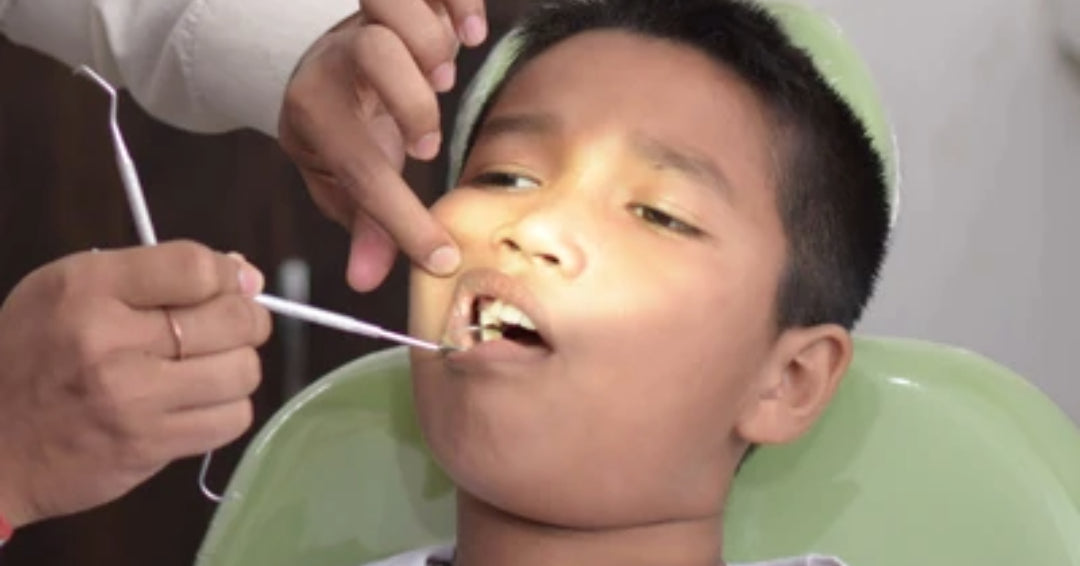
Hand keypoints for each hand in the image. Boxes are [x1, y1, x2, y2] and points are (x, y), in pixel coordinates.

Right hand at [0, 241, 269, 527]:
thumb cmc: (31, 358)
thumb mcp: (68, 293)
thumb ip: (154, 275)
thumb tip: (241, 270)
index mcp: (86, 287)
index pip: (194, 267)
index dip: (230, 276)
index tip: (236, 285)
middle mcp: (108, 339)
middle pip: (233, 319)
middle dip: (247, 321)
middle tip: (232, 330)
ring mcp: (131, 397)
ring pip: (242, 371)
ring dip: (238, 369)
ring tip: (210, 370)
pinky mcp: (148, 445)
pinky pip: (232, 420)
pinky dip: (227, 411)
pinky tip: (199, 405)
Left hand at [279, 0, 487, 291]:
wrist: (323, 63)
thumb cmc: (341, 128)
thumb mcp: (340, 179)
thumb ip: (361, 226)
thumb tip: (367, 283)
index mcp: (316, 111)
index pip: (359, 165)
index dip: (401, 218)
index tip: (440, 256)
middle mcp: (338, 58)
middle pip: (376, 51)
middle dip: (413, 99)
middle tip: (426, 141)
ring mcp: (367, 19)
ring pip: (393, 3)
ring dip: (433, 42)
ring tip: (443, 78)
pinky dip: (461, 1)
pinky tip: (471, 30)